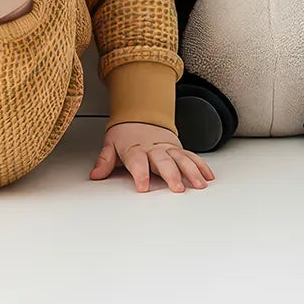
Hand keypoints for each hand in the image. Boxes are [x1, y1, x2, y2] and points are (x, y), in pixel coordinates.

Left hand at [90, 122, 214, 192]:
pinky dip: (200, 166)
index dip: (140, 174)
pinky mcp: (178, 148)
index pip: (137, 162)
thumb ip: (105, 161)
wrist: (140, 115)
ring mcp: (168, 148)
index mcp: (135, 148)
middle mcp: (154, 149)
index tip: (143, 187)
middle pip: (163, 162)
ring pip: (181, 159)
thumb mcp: (111, 144)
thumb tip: (95, 174)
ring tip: (199, 184)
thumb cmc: (125, 134)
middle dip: (171, 175)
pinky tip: (207, 176)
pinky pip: (191, 156)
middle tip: (177, 188)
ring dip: (191, 172)